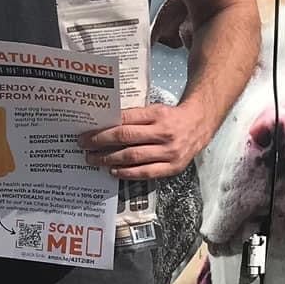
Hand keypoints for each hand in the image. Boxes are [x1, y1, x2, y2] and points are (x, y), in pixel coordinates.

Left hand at [81, 101, 209, 181]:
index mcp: (158, 114)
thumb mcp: (154, 110)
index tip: (87, 134)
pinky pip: (146, 173)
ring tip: (94, 160)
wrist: (199, 124)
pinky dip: (127, 173)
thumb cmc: (171, 117)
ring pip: (133, 157)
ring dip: (110, 160)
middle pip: (126, 138)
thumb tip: (104, 126)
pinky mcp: (173, 167)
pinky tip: (113, 171)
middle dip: (101, 143)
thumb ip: (133, 118)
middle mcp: (164, 133)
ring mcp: (170, 151)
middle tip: (85, 147)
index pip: (125, 121)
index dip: (103, 129)